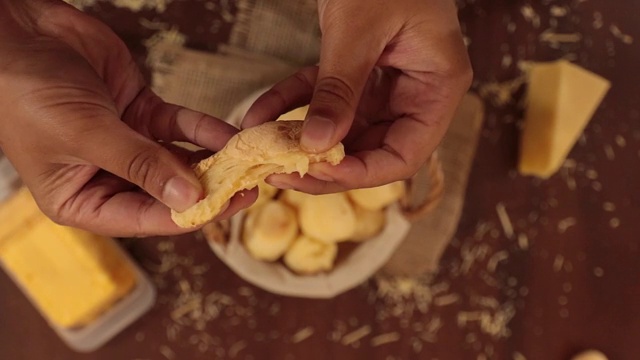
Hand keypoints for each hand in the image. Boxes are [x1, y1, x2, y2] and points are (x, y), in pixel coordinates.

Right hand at [0, 1, 254, 236]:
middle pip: (166, 193)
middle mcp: (106, 177)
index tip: (227, 207)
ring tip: (248, 162)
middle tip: (248, 187)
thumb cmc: (28, 90)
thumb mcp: (85, 134)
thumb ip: (140, 165)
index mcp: (81, 200)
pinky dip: (203, 130)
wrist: (20, 31)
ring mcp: (127, 145)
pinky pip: (179, 127)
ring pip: (178, 161)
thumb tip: (189, 198)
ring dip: (212, 161)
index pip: (143, 219)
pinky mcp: (140, 113)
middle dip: (207, 190)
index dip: (186, 215)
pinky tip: (230, 135)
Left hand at [242, 0, 471, 192]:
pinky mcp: (358, 71)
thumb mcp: (359, 29)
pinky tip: (258, 113)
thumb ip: (339, 88)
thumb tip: (315, 144)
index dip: (361, 174)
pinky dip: (291, 105)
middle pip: (371, 149)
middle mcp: (415, 93)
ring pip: (342, 129)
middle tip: (276, 168)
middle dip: (322, 163)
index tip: (315, 174)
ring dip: (300, 137)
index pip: (404, 155)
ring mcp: (386, 84)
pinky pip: (323, 97)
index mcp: (437, 87)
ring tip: (260, 145)